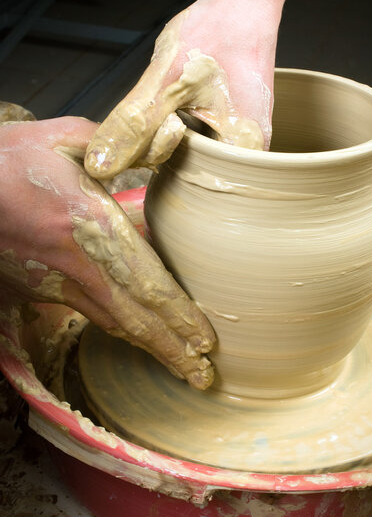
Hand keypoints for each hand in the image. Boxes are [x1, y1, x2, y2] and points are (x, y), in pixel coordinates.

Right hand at [0, 117, 214, 388]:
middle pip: (134, 319)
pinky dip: (119, 329)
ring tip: (180, 368)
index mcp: (89, 225)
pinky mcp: (39, 291)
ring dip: (150, 348)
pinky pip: (89, 314)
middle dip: (171, 350)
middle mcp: (76, 265)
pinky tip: (137, 338)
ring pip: (112, 324)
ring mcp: (54, 284)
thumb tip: (172, 139)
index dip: (179, 316)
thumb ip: (121, 144)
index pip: (146, 282)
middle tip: (204, 378)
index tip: (206, 342)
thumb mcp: (62, 138)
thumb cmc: (6, 161)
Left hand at [84, 0, 279, 179]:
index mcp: (244, 151)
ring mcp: (242, 141)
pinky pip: (197, 139)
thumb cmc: (216, 32)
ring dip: (171, 129)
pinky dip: (181, 121)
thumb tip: (101, 165)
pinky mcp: (232, 128)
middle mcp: (248, 154)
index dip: (159, 147)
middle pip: (188, 171)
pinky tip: (184, 97)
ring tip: (183, 94)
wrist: (243, 2)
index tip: (168, 107)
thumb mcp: (166, 79)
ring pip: (189, 154)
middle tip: (172, 98)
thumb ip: (133, 125)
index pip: (184, 178)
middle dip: (164, 139)